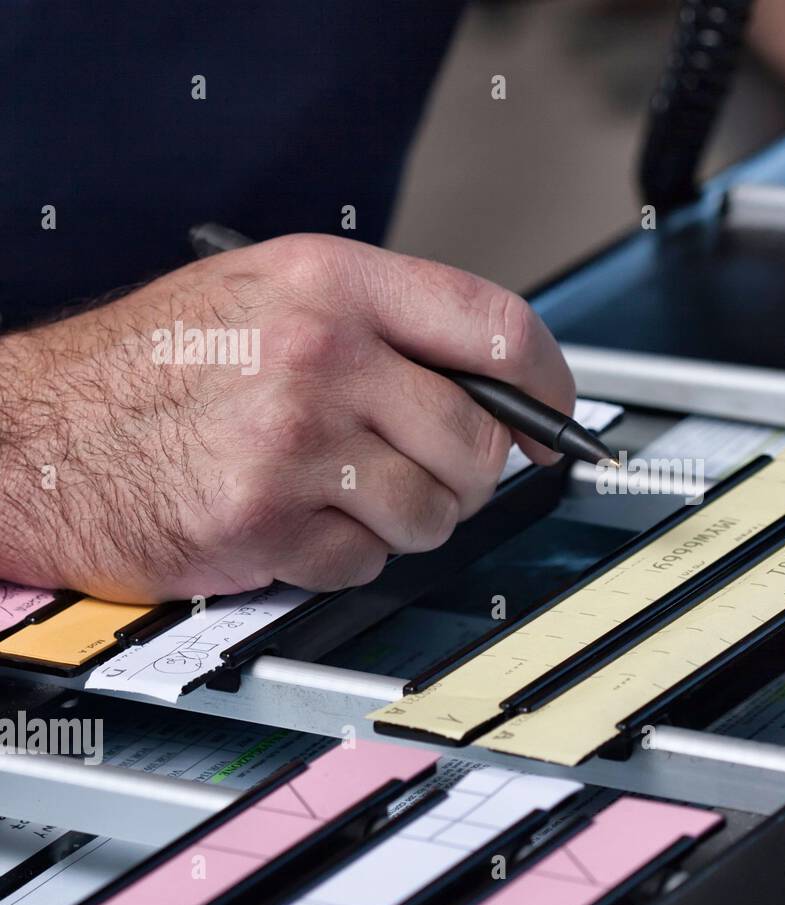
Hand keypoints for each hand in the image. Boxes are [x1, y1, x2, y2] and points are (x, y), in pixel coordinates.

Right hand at [0, 234, 574, 601]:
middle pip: (480, 439)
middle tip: (429, 473)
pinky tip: (291, 523)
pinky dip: (343, 558)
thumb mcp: (268, 297)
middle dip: (470, 475)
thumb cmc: (149, 368)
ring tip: (340, 495)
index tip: (554, 420)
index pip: (498, 329)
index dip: (549, 385)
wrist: (30, 436)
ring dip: (405, 521)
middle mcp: (319, 354)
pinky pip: (367, 562)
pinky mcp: (264, 521)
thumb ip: (388, 329)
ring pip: (434, 512)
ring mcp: (293, 441)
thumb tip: (499, 387)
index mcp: (332, 284)